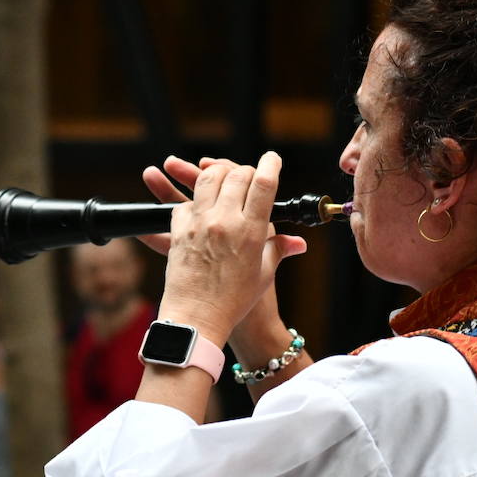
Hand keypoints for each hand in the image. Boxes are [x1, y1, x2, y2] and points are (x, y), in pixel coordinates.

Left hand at [152, 152, 305, 343]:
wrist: (196, 319)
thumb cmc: (234, 302)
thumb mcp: (263, 275)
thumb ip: (278, 251)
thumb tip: (298, 243)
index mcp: (251, 233)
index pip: (264, 185)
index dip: (270, 165)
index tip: (272, 158)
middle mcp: (225, 222)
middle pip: (236, 176)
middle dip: (245, 170)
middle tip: (249, 175)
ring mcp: (199, 224)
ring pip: (206, 179)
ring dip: (216, 173)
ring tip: (223, 178)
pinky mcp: (178, 230)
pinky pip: (183, 202)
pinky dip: (192, 200)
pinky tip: (198, 205)